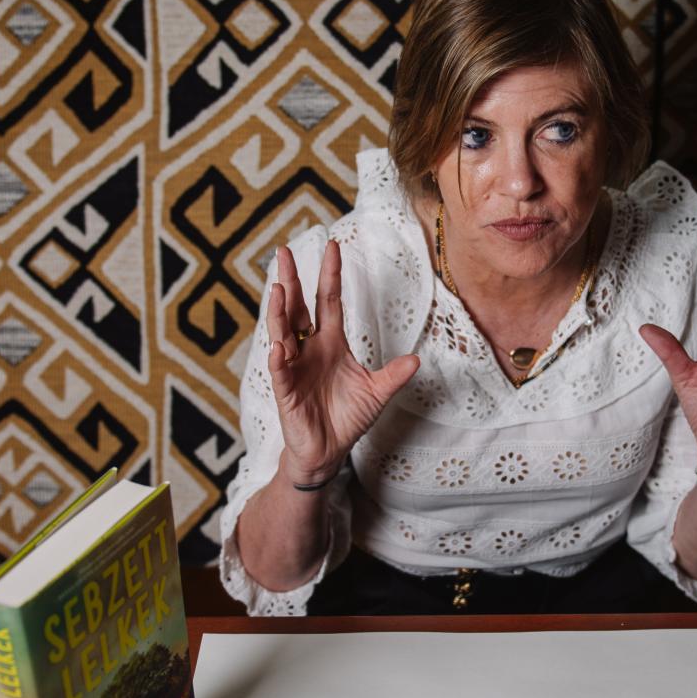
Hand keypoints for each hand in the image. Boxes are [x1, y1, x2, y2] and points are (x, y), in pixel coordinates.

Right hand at [266, 239, 419, 485]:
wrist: (329, 450)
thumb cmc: (348, 417)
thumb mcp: (376, 393)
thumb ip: (393, 375)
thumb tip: (417, 360)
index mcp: (332, 343)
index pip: (329, 301)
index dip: (330, 275)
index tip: (332, 246)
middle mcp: (310, 349)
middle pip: (298, 308)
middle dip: (291, 280)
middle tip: (283, 252)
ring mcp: (294, 368)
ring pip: (283, 333)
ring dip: (280, 312)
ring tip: (279, 289)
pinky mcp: (286, 392)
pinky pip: (281, 372)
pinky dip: (280, 359)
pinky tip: (279, 346)